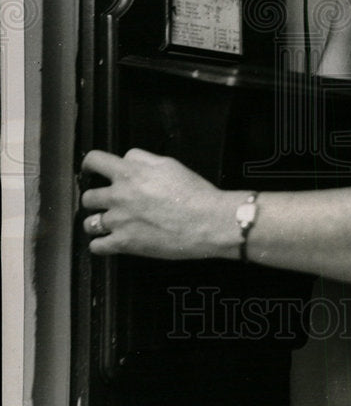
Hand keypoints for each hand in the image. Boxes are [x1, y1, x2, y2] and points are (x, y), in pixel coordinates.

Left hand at [81, 148, 233, 258]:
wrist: (206, 222)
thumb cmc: (194, 194)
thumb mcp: (169, 164)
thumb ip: (143, 159)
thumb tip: (127, 159)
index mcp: (130, 173)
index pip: (94, 161)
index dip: (89, 165)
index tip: (90, 170)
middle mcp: (119, 196)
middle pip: (88, 196)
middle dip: (96, 199)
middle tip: (106, 202)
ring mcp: (119, 221)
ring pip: (89, 223)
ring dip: (96, 223)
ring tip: (108, 224)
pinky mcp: (124, 244)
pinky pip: (96, 246)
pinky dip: (101, 244)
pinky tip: (109, 242)